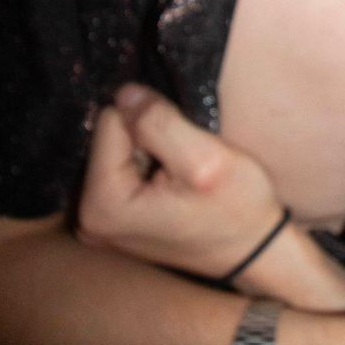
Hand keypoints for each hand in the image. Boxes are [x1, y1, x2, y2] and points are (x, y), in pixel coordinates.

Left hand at [77, 84, 285, 279]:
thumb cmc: (238, 209)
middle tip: (184, 161)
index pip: (109, 121)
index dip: (150, 122)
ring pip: (117, 150)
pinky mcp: (113, 220)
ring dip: (150, 152)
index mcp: (101, 205)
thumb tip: (124, 92)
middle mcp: (88, 218)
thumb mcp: (205, 158)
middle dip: (147, 138)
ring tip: (181, 174)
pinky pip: (122, 170)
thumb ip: (158, 122)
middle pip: (108, 137)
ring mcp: (98, 222)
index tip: (181, 146)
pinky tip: (174, 184)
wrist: (256, 252)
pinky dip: (149, 167)